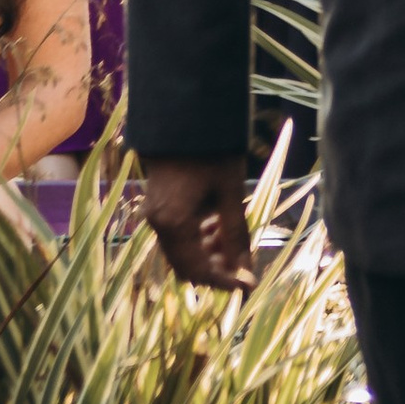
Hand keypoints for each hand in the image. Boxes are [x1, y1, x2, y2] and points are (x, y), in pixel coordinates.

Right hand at [138, 153, 256, 292]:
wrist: (184, 118)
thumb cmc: (212, 152)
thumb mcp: (231, 194)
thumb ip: (236, 236)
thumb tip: (247, 273)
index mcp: (174, 224)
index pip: (199, 270)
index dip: (225, 282)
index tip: (250, 285)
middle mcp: (157, 225)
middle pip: (187, 267)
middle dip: (218, 270)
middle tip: (246, 266)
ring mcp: (154, 216)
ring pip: (182, 253)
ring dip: (209, 254)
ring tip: (235, 238)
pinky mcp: (157, 207)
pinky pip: (177, 236)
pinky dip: (199, 239)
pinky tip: (219, 226)